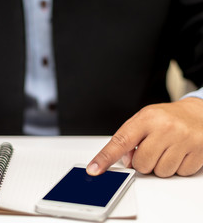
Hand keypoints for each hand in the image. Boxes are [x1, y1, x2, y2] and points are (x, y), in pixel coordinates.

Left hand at [87, 97, 202, 177]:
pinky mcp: (198, 151)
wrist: (199, 113)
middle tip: (151, 149)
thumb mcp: (143, 120)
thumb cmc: (167, 118)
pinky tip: (179, 152)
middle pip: (141, 164)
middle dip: (143, 161)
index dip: (105, 158)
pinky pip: (179, 173)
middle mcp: (165, 128)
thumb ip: (128, 139)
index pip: (121, 141)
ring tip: (167, 149)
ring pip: (160, 172)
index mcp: (147, 118)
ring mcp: (183, 140)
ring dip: (160, 166)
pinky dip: (177, 167)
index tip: (94, 169)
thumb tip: (124, 161)